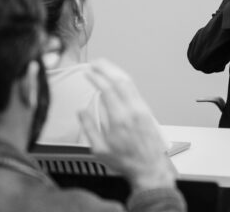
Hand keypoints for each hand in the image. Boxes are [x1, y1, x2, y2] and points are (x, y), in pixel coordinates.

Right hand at [79, 59, 176, 190]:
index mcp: (119, 119)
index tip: (87, 72)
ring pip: (130, 83)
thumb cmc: (125, 161)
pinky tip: (119, 79)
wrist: (148, 167)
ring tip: (105, 66)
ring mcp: (142, 109)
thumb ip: (89, 128)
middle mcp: (133, 110)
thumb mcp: (100, 150)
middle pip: (120, 81)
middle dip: (107, 68)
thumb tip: (81, 111)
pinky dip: (125, 80)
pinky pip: (135, 90)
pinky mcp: (147, 111)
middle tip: (96, 62)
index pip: (107, 90)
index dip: (96, 78)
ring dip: (116, 71)